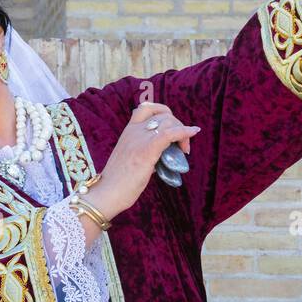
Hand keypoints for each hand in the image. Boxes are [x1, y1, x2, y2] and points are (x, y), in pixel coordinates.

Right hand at [89, 102, 199, 216]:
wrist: (107, 192)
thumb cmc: (118, 182)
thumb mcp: (130, 159)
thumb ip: (144, 152)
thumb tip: (162, 157)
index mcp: (127, 131)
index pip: (146, 108)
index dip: (163, 113)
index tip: (171, 127)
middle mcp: (133, 131)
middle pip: (163, 116)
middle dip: (177, 127)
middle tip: (182, 148)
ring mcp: (139, 139)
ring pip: (168, 122)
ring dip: (182, 133)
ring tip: (184, 150)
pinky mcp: (146, 150)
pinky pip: (169, 134)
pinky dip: (184, 131)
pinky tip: (194, 131)